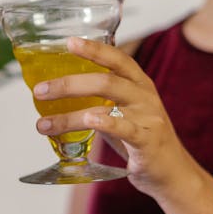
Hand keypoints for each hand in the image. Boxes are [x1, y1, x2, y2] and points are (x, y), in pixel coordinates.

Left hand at [32, 37, 200, 198]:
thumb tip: (56, 91)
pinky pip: (127, 129)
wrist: (172, 172)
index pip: (117, 58)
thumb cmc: (141, 139)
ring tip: (43, 124)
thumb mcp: (123, 111)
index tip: (69, 42)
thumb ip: (99, 99)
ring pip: (106, 107)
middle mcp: (144, 96)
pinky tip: (89, 120)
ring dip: (70, 116)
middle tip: (40, 90)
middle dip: (69, 84)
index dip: (94, 48)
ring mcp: (149, 118)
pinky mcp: (149, 142)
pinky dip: (107, 123)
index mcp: (138, 83)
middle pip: (106, 81)